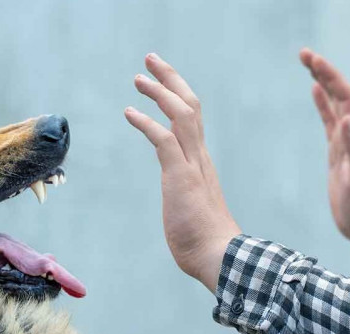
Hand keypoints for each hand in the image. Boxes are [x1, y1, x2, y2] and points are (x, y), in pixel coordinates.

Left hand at [125, 53, 240, 291]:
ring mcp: (192, 165)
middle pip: (190, 105)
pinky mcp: (180, 177)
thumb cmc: (205, 241)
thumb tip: (182, 203)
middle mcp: (200, 157)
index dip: (177, 95)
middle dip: (170, 79)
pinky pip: (164, 140)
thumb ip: (186, 196)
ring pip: (181, 114)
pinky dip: (146, 123)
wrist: (220, 258)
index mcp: (201, 162)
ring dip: (159, 92)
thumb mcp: (191, 209)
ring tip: (138, 78)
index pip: (192, 119)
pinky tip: (129, 112)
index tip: (161, 80)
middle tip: (151, 60)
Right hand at [300, 48, 349, 263]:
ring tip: (308, 64)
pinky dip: (322, 104)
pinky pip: (329, 121)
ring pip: (334, 104)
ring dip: (323, 82)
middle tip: (303, 53)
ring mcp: (346, 142)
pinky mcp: (338, 152)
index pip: (345, 97)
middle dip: (323, 71)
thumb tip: (347, 119)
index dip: (330, 76)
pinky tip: (315, 93)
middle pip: (340, 93)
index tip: (311, 60)